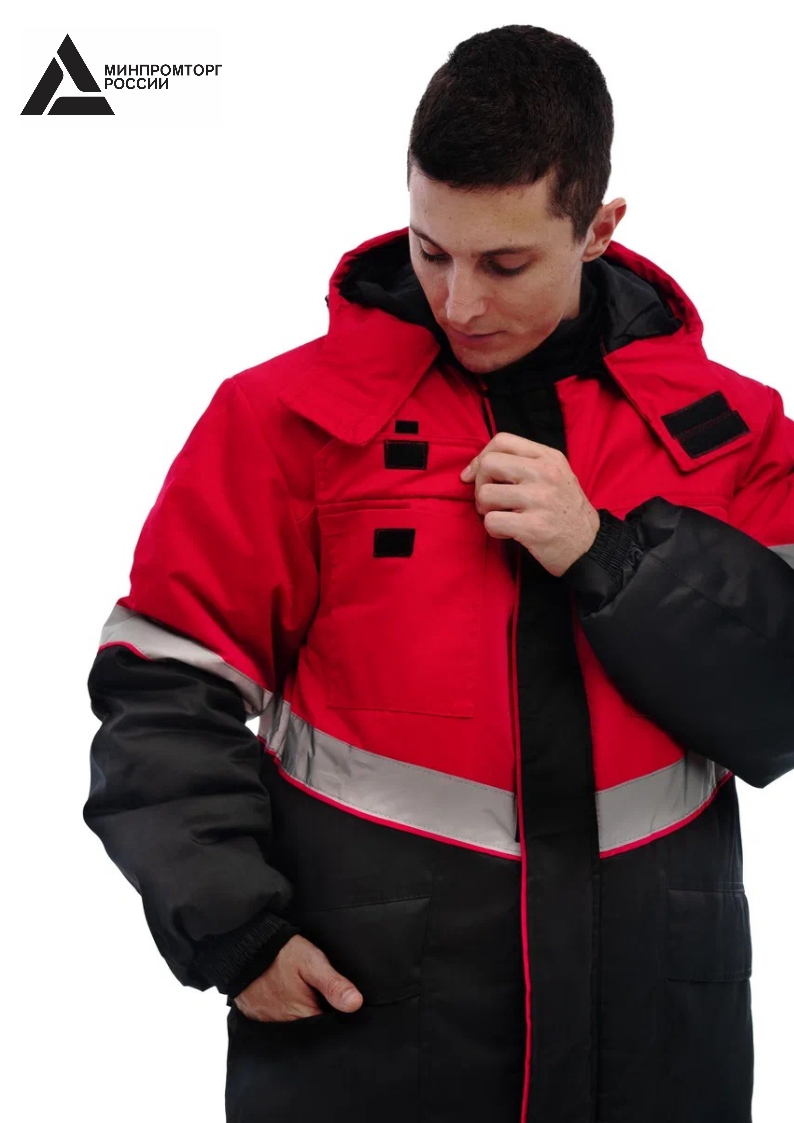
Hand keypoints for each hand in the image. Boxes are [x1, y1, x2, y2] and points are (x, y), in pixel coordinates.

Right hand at [232, 934, 363, 1021]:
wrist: (244, 946)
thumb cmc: (280, 953)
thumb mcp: (312, 962)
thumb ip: (333, 984)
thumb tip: (356, 1004)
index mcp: (301, 1015)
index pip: (326, 1030)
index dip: (336, 1020)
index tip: (339, 1008)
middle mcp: (283, 1024)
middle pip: (309, 1030)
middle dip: (318, 1017)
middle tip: (320, 997)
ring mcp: (267, 1021)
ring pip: (293, 1027)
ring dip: (300, 1016)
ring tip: (305, 998)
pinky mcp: (256, 1016)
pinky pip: (275, 1022)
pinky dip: (283, 1013)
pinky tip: (287, 999)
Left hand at [460, 432, 599, 576]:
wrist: (589, 546)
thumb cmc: (564, 511)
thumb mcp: (555, 475)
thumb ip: (524, 463)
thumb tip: (476, 466)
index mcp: (549, 457)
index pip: (502, 441)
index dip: (480, 458)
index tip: (473, 476)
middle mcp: (545, 474)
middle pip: (489, 464)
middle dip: (479, 485)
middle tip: (490, 502)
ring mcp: (540, 499)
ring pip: (485, 494)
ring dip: (486, 510)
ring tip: (502, 517)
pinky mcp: (534, 527)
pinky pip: (491, 521)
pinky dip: (494, 530)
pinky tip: (508, 533)